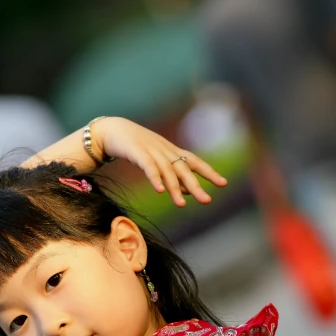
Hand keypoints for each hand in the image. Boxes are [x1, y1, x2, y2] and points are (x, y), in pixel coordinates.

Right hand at [95, 117, 227, 206]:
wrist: (112, 130)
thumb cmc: (136, 148)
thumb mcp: (158, 162)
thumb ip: (173, 176)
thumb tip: (188, 191)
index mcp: (171, 152)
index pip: (195, 162)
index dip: (209, 172)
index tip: (223, 183)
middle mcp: (165, 151)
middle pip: (184, 169)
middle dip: (196, 185)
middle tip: (207, 200)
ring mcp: (151, 151)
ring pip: (167, 171)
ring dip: (175, 188)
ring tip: (181, 205)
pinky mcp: (136, 152)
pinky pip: (148, 166)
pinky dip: (154, 178)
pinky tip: (159, 190)